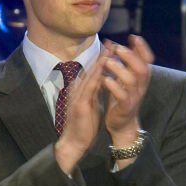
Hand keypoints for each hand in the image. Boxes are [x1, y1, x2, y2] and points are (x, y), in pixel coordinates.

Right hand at [55, 47, 108, 174]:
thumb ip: (95, 92)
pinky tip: (103, 68)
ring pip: (90, 75)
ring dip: (100, 62)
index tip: (111, 48)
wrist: (74, 143)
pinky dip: (97, 76)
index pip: (93, 72)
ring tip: (109, 49)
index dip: (102, 60)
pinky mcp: (80, 104)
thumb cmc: (84, 125)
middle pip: (91, 70)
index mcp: (82, 91)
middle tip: (111, 42)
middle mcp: (78, 90)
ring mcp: (78, 96)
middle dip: (102, 56)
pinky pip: (90, 87)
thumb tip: (101, 81)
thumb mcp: (91, 104)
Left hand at [103, 35, 152, 145]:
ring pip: (131, 81)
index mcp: (141, 78)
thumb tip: (129, 41)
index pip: (148, 60)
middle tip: (117, 48)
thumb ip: (129, 62)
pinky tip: (105, 80)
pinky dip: (114, 87)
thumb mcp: (127, 77)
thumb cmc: (123, 97)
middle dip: (130, 56)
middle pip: (142, 68)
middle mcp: (141, 86)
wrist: (122, 123)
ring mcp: (134, 97)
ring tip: (107, 62)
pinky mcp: (126, 107)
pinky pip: (122, 96)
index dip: (143, 48)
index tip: (134, 37)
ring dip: (119, 69)